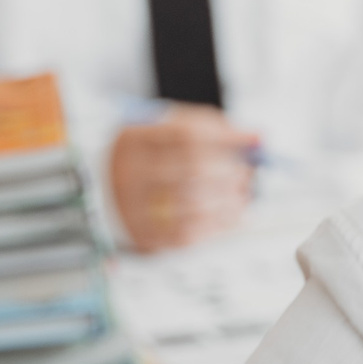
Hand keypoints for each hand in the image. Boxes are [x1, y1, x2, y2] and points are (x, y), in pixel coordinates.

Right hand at [108, 105, 256, 250]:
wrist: (106, 190)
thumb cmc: (150, 155)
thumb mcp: (168, 129)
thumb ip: (210, 128)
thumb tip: (256, 138)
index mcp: (134, 138)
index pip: (187, 133)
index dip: (227, 137)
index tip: (254, 141)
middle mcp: (129, 171)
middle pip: (193, 169)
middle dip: (231, 171)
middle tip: (247, 172)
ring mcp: (133, 207)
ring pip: (194, 206)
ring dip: (230, 201)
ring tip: (242, 194)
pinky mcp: (142, 235)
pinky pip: (188, 235)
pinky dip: (218, 226)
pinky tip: (232, 215)